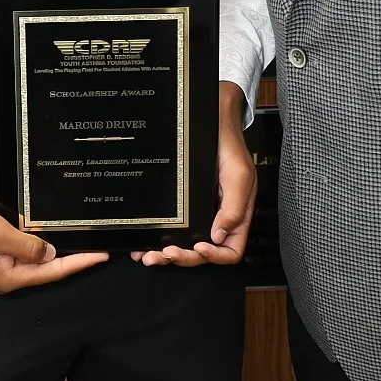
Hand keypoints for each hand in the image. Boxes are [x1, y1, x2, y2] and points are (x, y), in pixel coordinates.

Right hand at [0, 181, 108, 293]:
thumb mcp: (0, 233)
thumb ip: (29, 244)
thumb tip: (50, 252)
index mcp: (10, 276)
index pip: (54, 271)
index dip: (80, 262)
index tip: (102, 256)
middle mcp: (3, 274)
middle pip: (39, 257)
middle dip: (50, 236)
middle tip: (77, 228)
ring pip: (19, 240)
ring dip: (18, 220)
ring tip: (11, 202)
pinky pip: (0, 233)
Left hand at [133, 83, 256, 266]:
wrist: (209, 122)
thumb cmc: (230, 148)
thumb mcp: (239, 177)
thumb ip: (234, 208)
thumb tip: (218, 236)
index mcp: (234, 218)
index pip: (229, 251)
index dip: (214, 256)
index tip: (199, 248)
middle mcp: (215, 220)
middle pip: (201, 253)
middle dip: (183, 257)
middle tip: (165, 253)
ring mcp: (196, 215)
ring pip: (182, 245)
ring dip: (165, 254)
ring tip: (148, 255)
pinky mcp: (180, 207)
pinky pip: (169, 228)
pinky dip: (155, 239)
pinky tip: (141, 244)